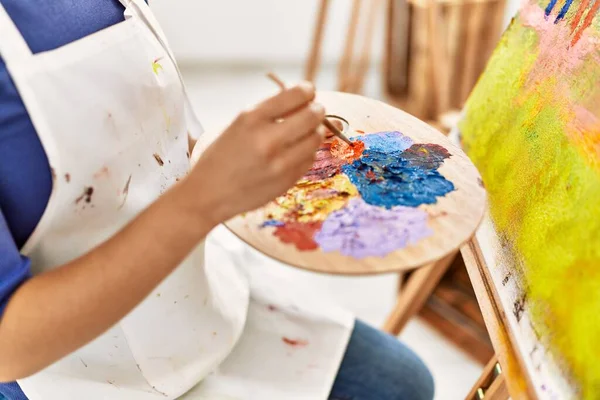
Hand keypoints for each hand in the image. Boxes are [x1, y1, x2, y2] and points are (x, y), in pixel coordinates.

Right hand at [187, 82, 324, 222]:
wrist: (208, 193)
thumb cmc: (223, 155)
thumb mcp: (240, 124)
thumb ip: (271, 111)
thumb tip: (307, 99)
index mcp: (252, 118)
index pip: (296, 94)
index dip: (308, 90)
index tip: (308, 92)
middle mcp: (267, 139)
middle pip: (313, 115)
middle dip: (317, 110)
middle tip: (314, 111)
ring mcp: (279, 162)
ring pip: (316, 138)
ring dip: (315, 131)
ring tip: (303, 133)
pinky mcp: (287, 180)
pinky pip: (310, 159)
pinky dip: (307, 152)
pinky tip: (294, 152)